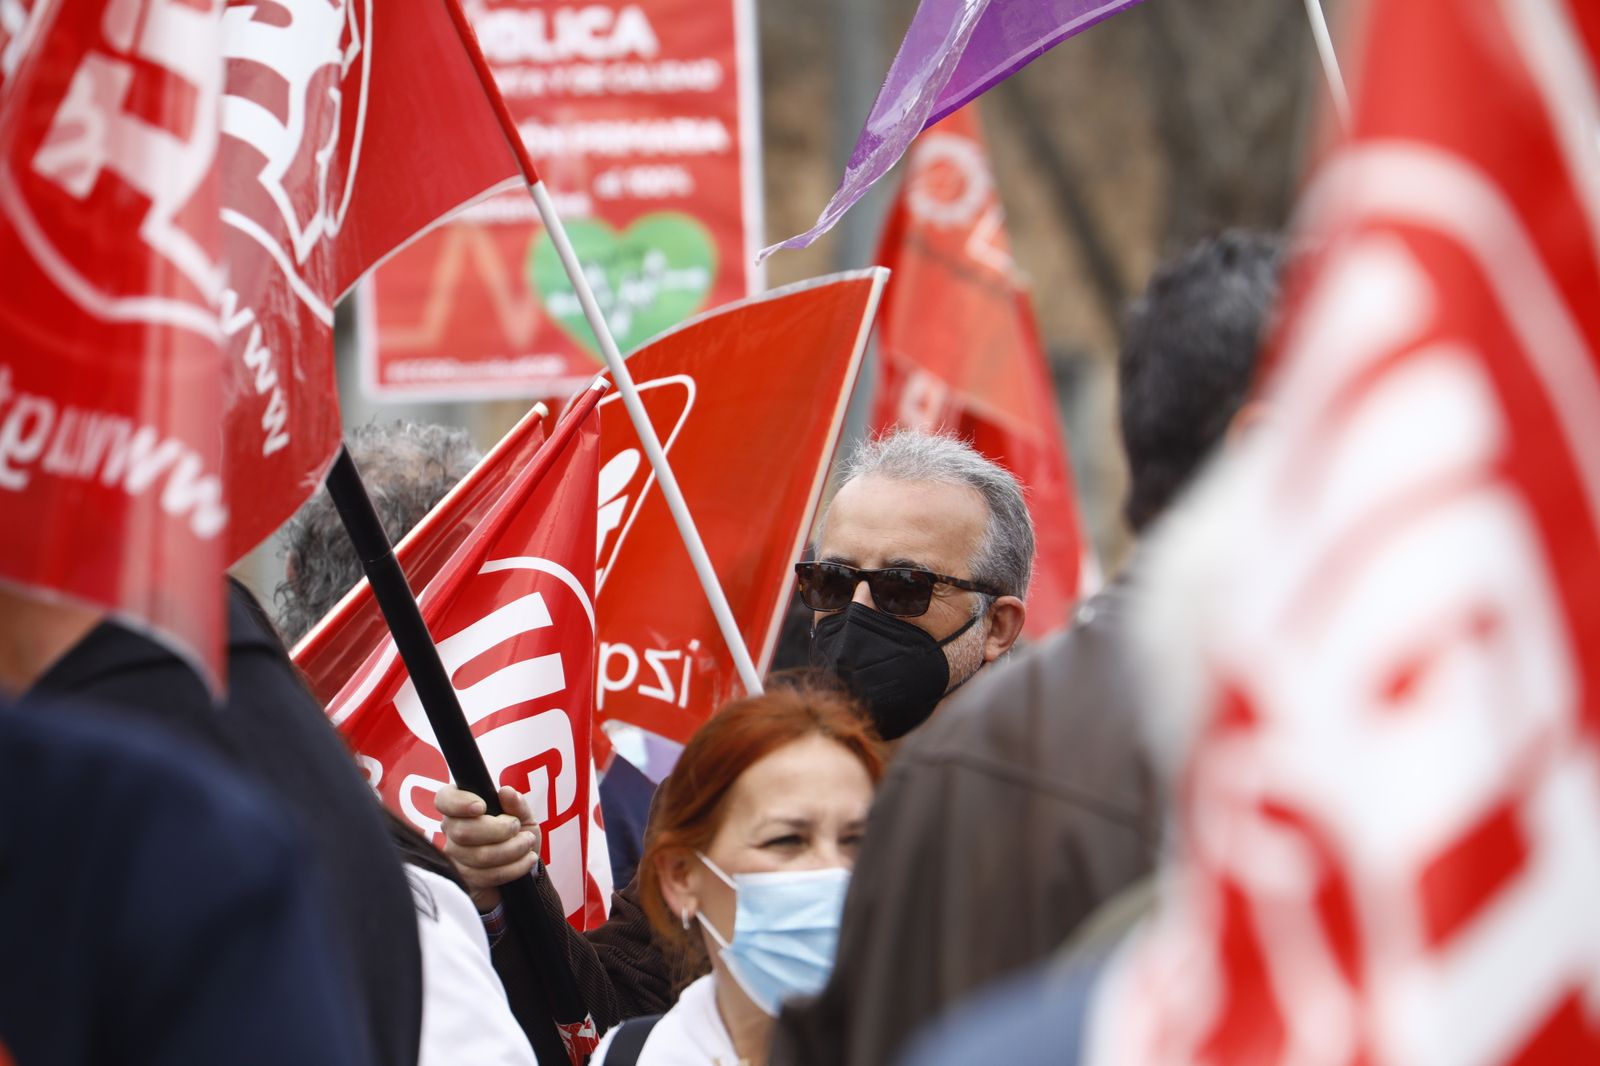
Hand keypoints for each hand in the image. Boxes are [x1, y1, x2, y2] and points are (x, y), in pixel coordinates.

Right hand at [436, 784, 540, 912]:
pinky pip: (487, 876)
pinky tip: (527, 859)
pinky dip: (514, 867)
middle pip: (463, 831)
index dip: (460, 803)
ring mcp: (455, 858)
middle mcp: (451, 831)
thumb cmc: (518, 835)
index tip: (482, 807)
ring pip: (479, 856)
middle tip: (517, 827)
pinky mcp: (465, 880)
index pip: (445, 800)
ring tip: (527, 843)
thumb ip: (517, 803)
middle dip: (499, 830)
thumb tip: (506, 791)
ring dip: (513, 849)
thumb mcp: (523, 815)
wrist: (521, 870)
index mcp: (461, 807)